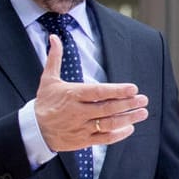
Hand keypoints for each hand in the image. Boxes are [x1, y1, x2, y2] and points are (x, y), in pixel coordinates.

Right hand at [35, 34, 149, 152]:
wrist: (33, 130)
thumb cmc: (45, 102)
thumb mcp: (48, 80)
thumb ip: (55, 58)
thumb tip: (54, 37)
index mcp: (72, 95)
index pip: (98, 93)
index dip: (117, 91)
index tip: (133, 88)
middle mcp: (78, 112)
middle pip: (107, 108)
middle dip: (128, 104)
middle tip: (144, 99)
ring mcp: (81, 127)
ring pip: (108, 124)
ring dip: (128, 119)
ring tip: (143, 113)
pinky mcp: (82, 141)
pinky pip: (103, 139)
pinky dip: (118, 134)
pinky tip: (130, 128)